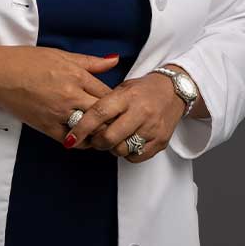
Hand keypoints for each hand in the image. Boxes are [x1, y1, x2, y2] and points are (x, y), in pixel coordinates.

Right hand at [0, 46, 118, 145]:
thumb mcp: (62, 55)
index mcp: (76, 76)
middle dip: (112, 119)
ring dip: (98, 132)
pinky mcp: (45, 126)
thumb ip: (91, 62)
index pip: (108, 94)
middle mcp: (70, 95)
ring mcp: (58, 113)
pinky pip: (70, 140)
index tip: (119, 106)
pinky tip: (83, 138)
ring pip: (89, 129)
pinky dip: (80, 142)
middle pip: (103, 114)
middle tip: (117, 123)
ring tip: (103, 132)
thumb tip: (115, 60)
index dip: (117, 102)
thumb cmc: (28, 61)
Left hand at [64, 72, 185, 162]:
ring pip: (121, 149)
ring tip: (115, 138)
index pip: (99, 113)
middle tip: (95, 139)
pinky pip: (135, 157)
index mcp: (128, 96)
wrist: (174, 91)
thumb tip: (79, 123)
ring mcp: (152, 128)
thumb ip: (103, 104)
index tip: (71, 138)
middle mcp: (141, 112)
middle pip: (109, 137)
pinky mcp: (160, 141)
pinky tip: (128, 141)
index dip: (82, 127)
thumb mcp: (122, 89)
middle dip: (97, 142)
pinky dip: (127, 153)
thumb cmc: (142, 91)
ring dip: (112, 148)